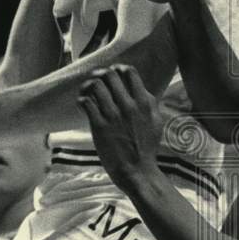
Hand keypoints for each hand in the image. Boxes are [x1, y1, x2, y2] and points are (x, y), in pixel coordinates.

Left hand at [77, 65, 162, 190]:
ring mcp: (112, 115)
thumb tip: (141, 88)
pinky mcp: (99, 126)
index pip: (129, 72)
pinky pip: (86, 102)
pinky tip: (83, 104)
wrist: (137, 170)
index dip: (119, 69)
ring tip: (88, 91)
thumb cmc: (147, 147)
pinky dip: (82, 100)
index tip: (114, 73)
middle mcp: (128, 105)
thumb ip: (150, 103)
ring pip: (96, 86)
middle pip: (110, 75)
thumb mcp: (156, 122)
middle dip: (101, 74)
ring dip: (89, 86)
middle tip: (98, 80)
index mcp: (143, 103)